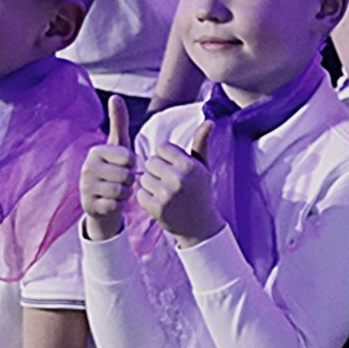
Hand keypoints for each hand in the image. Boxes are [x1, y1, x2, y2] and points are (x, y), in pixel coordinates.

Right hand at [80, 98, 135, 240]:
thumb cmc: (114, 169)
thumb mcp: (119, 145)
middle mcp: (87, 168)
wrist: (102, 203)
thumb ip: (119, 122)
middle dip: (129, 181)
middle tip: (122, 181)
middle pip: (126, 175)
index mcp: (96, 152)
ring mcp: (86, 188)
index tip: (125, 167)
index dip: (133, 165)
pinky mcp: (89, 206)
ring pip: (121, 192)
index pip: (129, 158)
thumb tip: (115, 96)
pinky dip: (118, 206)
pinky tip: (112, 203)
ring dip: (125, 194)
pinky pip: (116, 206)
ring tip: (118, 192)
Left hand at [135, 120, 224, 244]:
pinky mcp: (156, 208)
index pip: (162, 148)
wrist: (200, 226)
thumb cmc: (200, 192)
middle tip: (168, 182)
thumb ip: (201, 143)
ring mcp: (166, 194)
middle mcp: (178, 179)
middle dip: (156, 170)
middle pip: (150, 162)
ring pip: (143, 178)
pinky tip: (159, 202)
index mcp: (189, 166)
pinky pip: (140, 194)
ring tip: (165, 193)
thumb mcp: (203, 167)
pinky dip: (146, 198)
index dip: (165, 157)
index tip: (174, 168)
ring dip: (150, 184)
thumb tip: (209, 121)